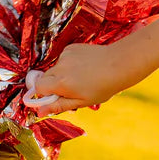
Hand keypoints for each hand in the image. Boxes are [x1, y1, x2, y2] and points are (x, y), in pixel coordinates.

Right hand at [26, 41, 140, 117]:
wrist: (120, 64)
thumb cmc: (104, 86)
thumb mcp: (82, 102)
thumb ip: (58, 106)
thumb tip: (40, 112)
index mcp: (61, 82)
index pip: (38, 87)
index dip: (44, 94)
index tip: (55, 97)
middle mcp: (60, 67)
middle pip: (44, 77)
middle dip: (53, 84)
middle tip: (72, 89)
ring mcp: (65, 55)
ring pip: (55, 69)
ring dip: (62, 74)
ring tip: (82, 77)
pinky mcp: (71, 47)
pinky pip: (63, 59)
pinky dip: (69, 64)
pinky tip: (84, 66)